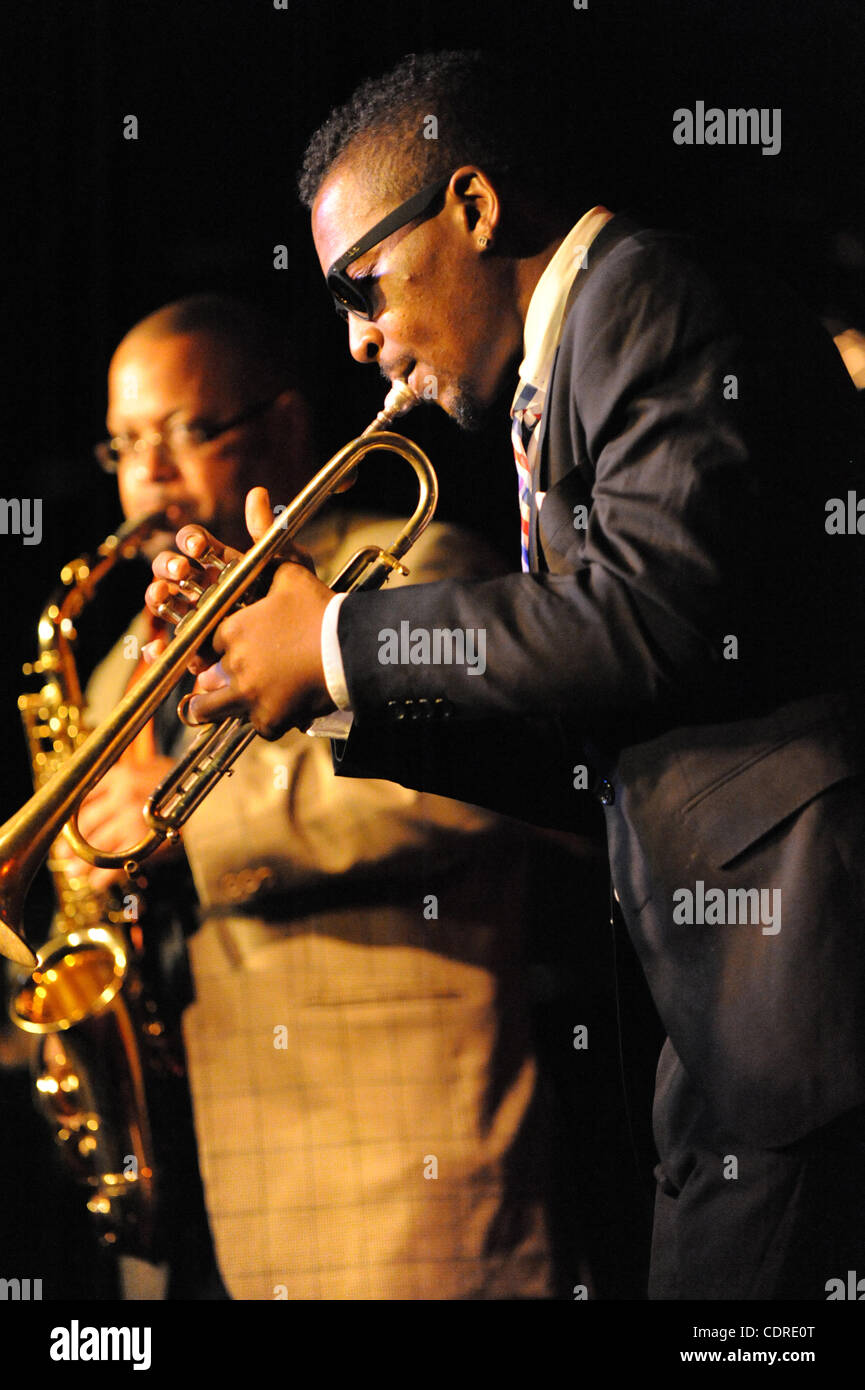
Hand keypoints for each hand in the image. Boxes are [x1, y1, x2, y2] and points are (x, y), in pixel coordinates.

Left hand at [55, 755, 178, 892]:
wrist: (211, 806)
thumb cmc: (179, 789)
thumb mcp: (145, 771)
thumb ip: (117, 782)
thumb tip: (85, 803)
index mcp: (121, 775)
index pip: (82, 799)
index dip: (68, 820)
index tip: (64, 833)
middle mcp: (123, 796)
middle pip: (84, 826)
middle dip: (71, 846)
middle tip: (64, 856)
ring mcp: (132, 821)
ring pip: (94, 847)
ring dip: (81, 864)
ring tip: (74, 872)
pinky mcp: (143, 844)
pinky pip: (113, 865)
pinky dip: (101, 878)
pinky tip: (96, 883)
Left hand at [146, 487, 335, 737]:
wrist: (349, 648)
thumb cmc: (319, 609)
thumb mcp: (289, 569)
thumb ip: (266, 536)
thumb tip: (256, 493)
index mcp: (230, 627)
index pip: (205, 641)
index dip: (213, 646)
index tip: (218, 651)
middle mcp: (232, 662)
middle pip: (203, 678)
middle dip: (206, 682)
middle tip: (207, 687)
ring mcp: (248, 693)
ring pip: (212, 709)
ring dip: (212, 710)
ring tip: (213, 712)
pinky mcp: (268, 718)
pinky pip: (256, 727)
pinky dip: (266, 723)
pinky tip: (274, 717)